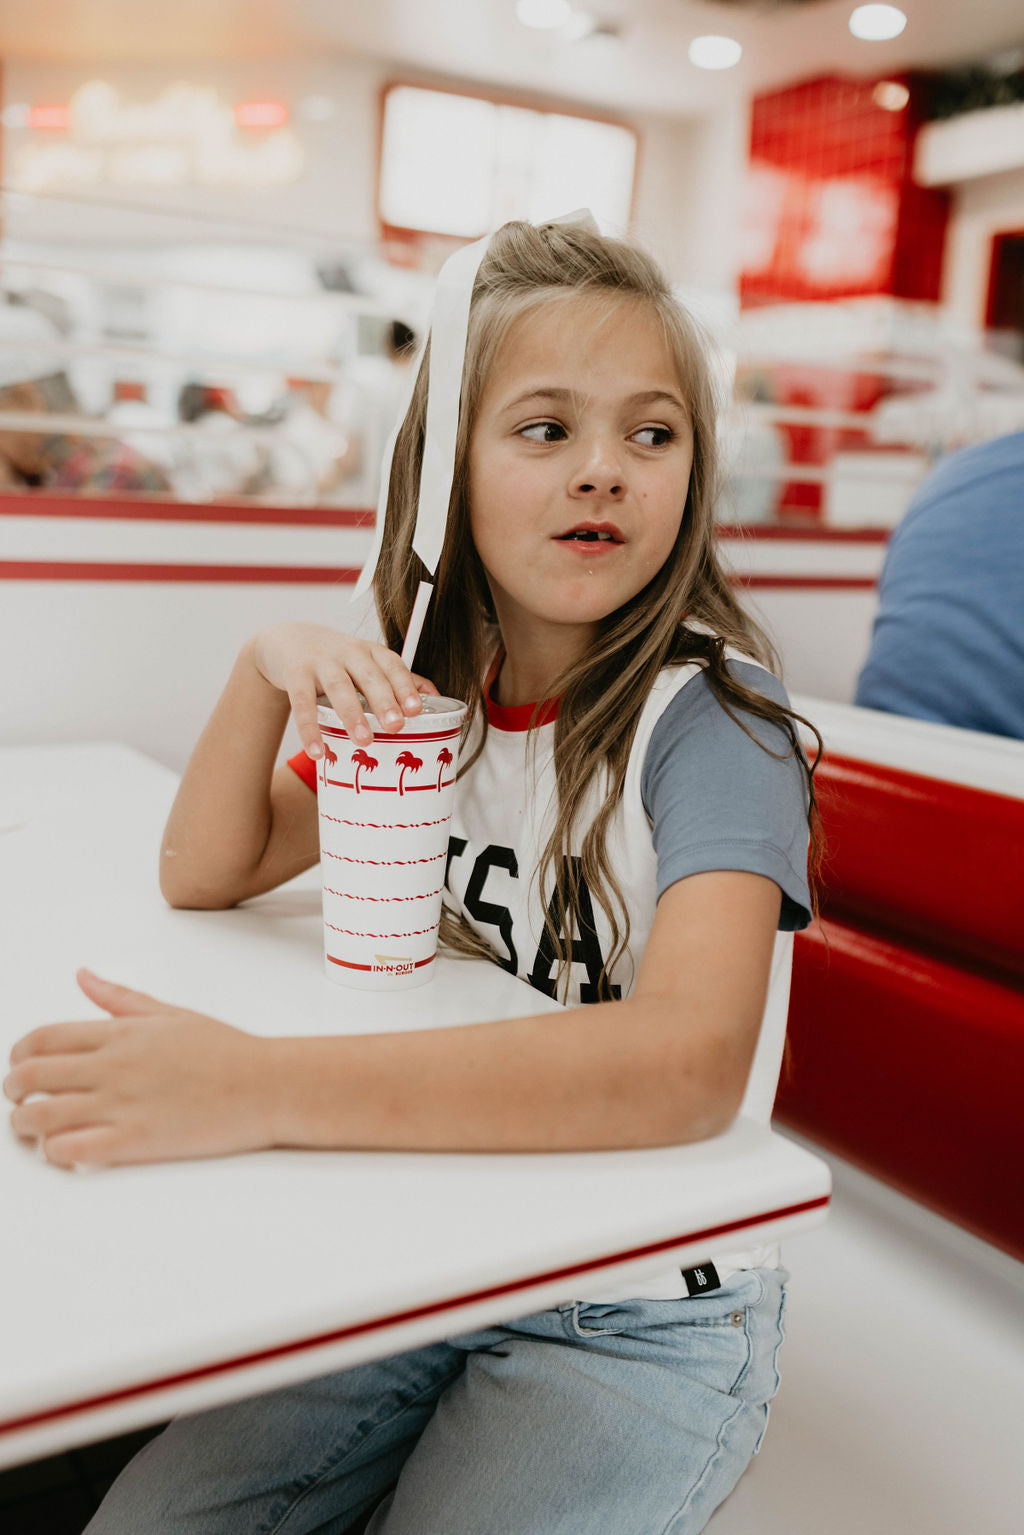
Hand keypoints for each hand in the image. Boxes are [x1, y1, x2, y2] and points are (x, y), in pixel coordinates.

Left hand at [3, 970, 274, 1167]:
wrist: (266, 1085)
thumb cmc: (226, 1050)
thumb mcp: (170, 1014)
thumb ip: (119, 997)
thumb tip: (83, 976)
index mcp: (120, 1034)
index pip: (43, 1038)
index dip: (19, 1054)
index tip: (19, 1065)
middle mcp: (112, 1066)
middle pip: (29, 1077)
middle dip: (12, 1090)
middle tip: (17, 1099)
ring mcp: (121, 1104)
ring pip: (39, 1116)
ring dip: (23, 1124)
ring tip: (31, 1128)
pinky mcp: (134, 1141)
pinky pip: (71, 1150)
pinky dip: (54, 1152)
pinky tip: (63, 1150)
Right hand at [248, 623, 439, 755]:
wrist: (289, 639)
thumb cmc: (337, 658)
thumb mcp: (368, 662)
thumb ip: (398, 678)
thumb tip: (436, 697)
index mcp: (371, 651)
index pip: (392, 666)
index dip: (405, 686)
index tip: (417, 709)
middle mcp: (349, 653)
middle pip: (369, 676)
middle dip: (384, 701)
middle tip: (396, 726)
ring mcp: (321, 662)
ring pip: (339, 687)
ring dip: (352, 714)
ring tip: (364, 741)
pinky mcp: (295, 674)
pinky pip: (302, 704)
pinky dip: (309, 729)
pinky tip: (317, 751)